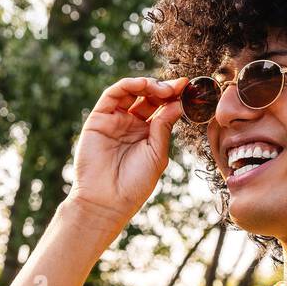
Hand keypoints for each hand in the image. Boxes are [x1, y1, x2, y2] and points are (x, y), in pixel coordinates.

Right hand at [68, 75, 186, 236]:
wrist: (107, 201)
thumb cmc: (133, 184)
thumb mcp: (156, 154)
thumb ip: (164, 128)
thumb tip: (178, 104)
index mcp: (146, 135)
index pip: (161, 109)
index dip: (174, 97)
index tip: (188, 88)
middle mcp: (130, 125)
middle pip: (148, 98)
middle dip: (164, 89)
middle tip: (179, 86)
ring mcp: (114, 120)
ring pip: (131, 92)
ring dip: (148, 85)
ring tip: (164, 89)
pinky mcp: (98, 119)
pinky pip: (113, 94)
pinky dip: (129, 85)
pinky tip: (144, 85)